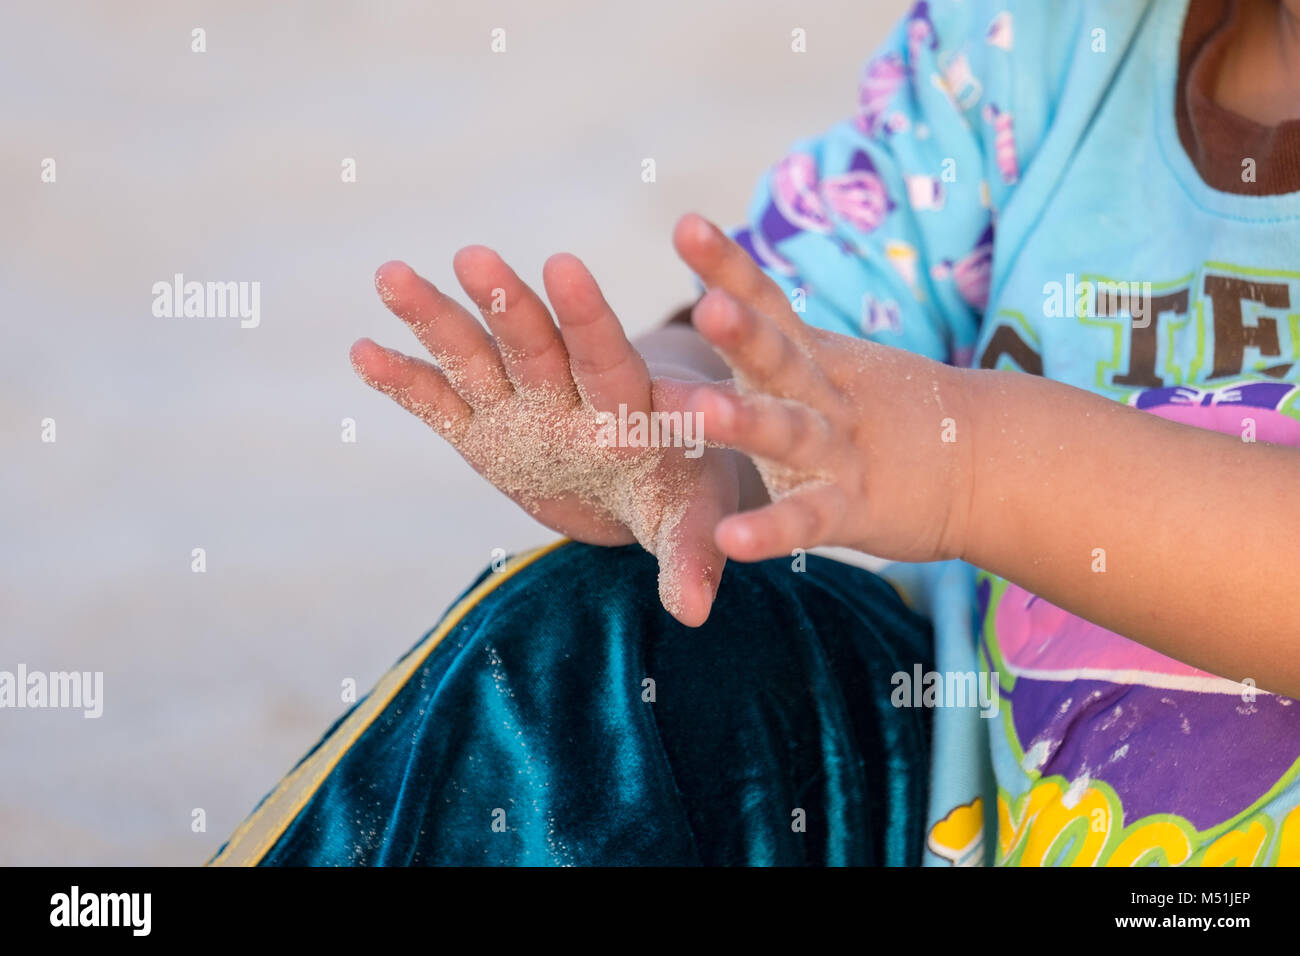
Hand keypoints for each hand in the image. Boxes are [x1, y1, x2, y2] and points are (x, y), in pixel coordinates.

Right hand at [350, 247, 737, 625]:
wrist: (643, 481)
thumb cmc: (682, 491)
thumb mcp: (693, 521)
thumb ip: (690, 556)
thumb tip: (691, 613)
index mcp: (627, 410)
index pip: (606, 358)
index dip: (585, 317)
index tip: (563, 267)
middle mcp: (568, 399)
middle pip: (536, 349)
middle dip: (506, 307)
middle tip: (475, 259)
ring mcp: (520, 411)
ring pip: (478, 360)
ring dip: (436, 320)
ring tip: (390, 275)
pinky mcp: (484, 434)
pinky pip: (440, 405)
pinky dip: (404, 382)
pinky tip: (363, 352)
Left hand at [676, 215, 973, 564]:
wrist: (980, 465)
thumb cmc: (882, 413)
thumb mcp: (829, 366)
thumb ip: (774, 339)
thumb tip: (714, 296)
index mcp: (813, 358)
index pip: (768, 302)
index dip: (729, 265)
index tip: (686, 224)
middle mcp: (823, 396)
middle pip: (779, 358)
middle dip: (742, 333)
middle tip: (705, 310)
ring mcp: (840, 452)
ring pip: (790, 432)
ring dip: (746, 420)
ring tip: (699, 409)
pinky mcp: (852, 509)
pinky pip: (807, 521)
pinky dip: (770, 531)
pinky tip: (729, 540)